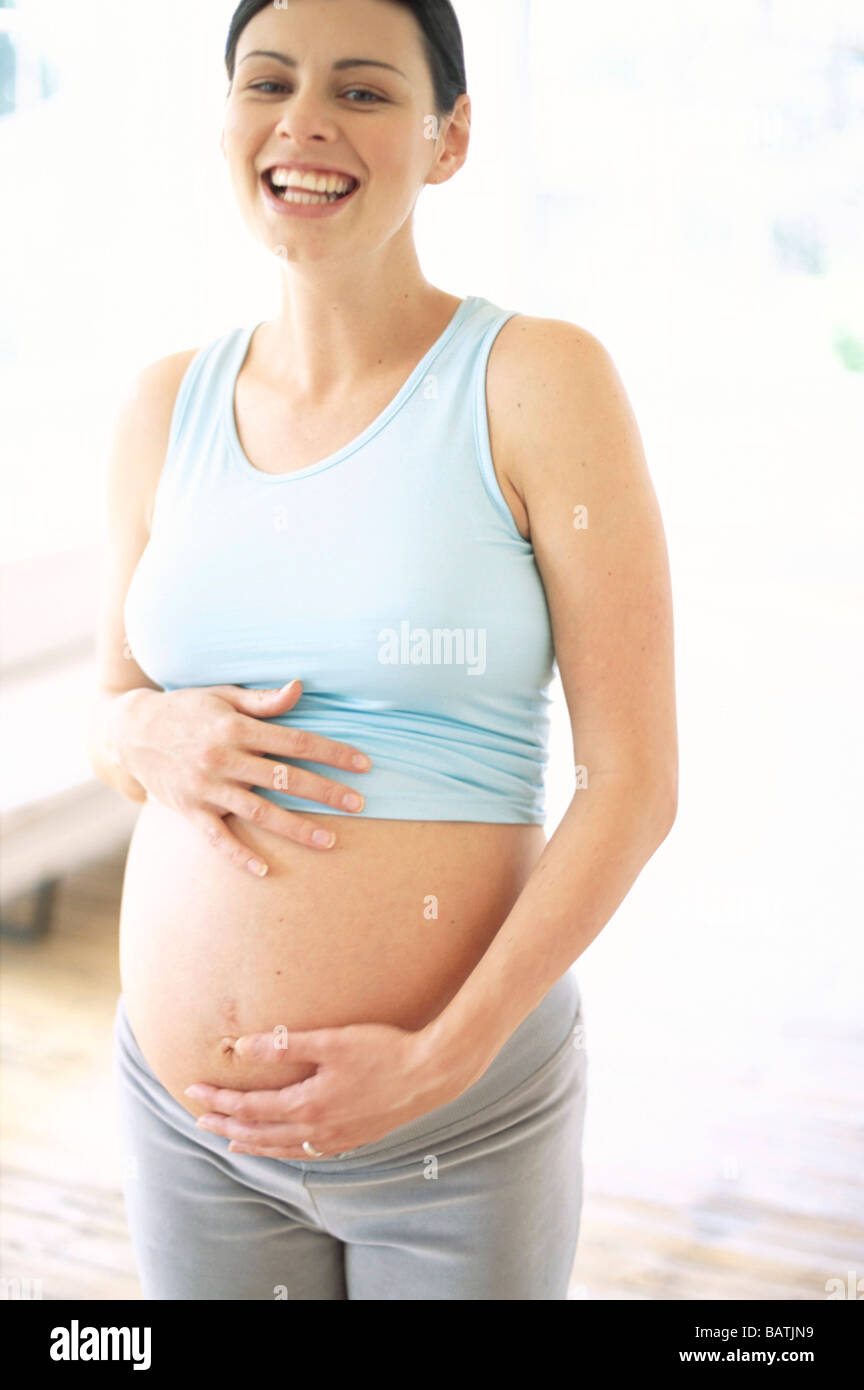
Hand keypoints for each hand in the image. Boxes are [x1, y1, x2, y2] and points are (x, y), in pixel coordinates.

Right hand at [109, 678, 370, 873]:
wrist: (127, 731)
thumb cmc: (185, 709)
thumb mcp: (222, 695)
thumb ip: (263, 700)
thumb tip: (301, 688)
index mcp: (236, 727)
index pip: (297, 742)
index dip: (334, 753)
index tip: (364, 764)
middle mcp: (223, 758)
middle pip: (285, 778)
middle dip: (326, 793)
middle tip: (361, 805)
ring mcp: (206, 787)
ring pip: (259, 811)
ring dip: (297, 828)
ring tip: (331, 841)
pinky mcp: (189, 810)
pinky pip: (217, 838)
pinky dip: (240, 856)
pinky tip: (265, 870)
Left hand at [183, 1020, 479, 1158]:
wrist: (431, 1073)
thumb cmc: (383, 1050)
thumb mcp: (331, 1040)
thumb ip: (283, 1045)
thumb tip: (240, 1046)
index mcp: (307, 1104)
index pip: (249, 1107)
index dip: (218, 1100)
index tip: (192, 1090)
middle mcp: (316, 1129)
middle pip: (259, 1132)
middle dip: (226, 1125)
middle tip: (198, 1121)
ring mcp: (336, 1139)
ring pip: (282, 1149)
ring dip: (252, 1144)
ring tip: (232, 1142)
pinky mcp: (354, 1139)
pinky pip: (308, 1153)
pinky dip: (285, 1152)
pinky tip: (284, 1147)